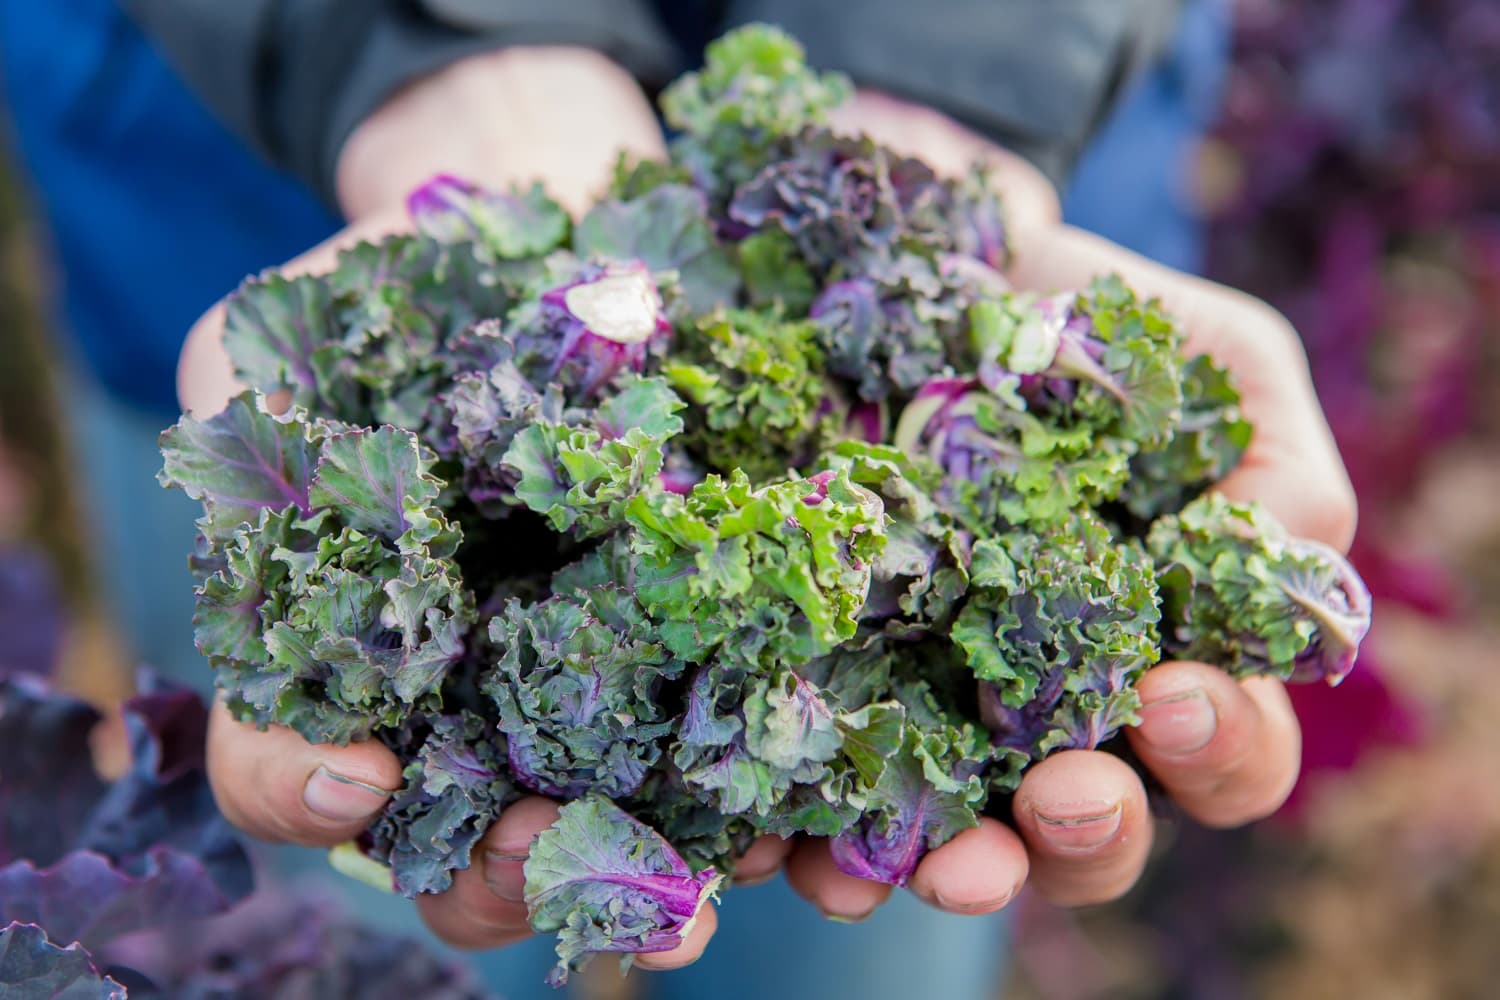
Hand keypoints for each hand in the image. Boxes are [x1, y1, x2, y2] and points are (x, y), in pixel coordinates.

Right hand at [185, 47, 723, 968]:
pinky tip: (791, 816)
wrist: (564, 218)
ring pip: (607, 831)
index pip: (290, 767)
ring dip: (639, 872)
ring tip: (696, 878)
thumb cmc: (408, 281)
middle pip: (458, 846)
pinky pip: (739, 749)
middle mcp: (473, 692)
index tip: (367, 774)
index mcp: (358, 647)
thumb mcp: (284, 330)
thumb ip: (246, 422)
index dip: (306, 790)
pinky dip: (763, 801)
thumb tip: (279, 498)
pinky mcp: (716, 645)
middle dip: (496, 875)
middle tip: (540, 848)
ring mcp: (598, 680)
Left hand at [777, 92, 1356, 918]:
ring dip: (959, 867)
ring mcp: (935, 708)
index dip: (1218, 750)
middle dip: (1089, 833)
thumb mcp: (1221, 365)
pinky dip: (809, 835)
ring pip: (960, 837)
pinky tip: (789, 838)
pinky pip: (821, 786)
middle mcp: (1055, 709)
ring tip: (939, 863)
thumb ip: (1281, 466)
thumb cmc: (1095, 329)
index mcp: (1170, 653)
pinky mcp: (825, 682)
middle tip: (1064, 800)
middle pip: (1094, 829)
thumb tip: (1283, 569)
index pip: (1224, 752)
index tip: (1174, 698)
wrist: (933, 278)